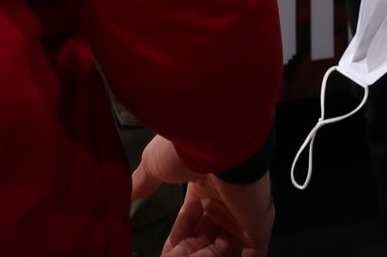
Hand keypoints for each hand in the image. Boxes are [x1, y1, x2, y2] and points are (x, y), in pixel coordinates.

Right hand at [132, 135, 272, 256]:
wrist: (221, 140)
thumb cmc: (187, 149)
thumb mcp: (155, 164)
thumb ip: (144, 181)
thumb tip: (128, 192)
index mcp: (204, 184)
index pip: (190, 219)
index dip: (177, 239)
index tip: (165, 254)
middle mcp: (224, 198)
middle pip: (205, 236)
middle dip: (187, 252)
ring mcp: (243, 212)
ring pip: (224, 247)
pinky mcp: (258, 224)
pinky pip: (253, 251)